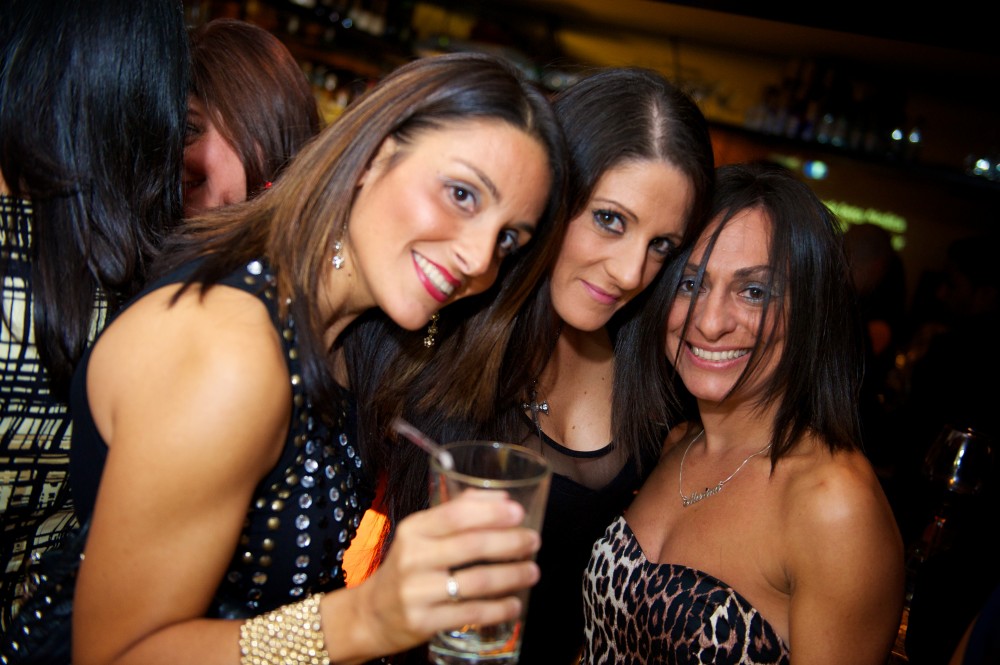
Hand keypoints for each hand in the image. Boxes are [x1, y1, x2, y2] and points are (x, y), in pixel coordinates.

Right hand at [346, 490, 540, 655]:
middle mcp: (413, 558)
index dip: (490, 512)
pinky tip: (515, 603)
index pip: (455, 515)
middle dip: (510, 542)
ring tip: (532, 571)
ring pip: (476, 581)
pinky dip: (498, 609)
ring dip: (512, 575)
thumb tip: (502, 497)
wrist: (371, 614)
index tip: (518, 512)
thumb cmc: (408, 567)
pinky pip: (470, 613)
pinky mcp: (423, 622)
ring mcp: (417, 592)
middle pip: (471, 546)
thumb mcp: (422, 534)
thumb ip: (458, 510)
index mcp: (414, 530)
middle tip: (534, 541)